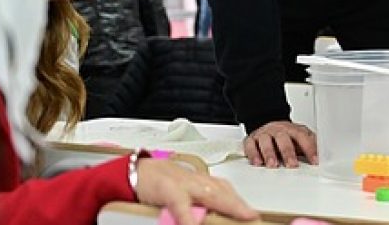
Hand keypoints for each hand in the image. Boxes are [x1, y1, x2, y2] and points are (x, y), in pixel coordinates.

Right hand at [133, 158, 258, 224]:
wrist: (135, 170)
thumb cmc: (159, 184)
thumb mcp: (183, 196)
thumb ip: (199, 205)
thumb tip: (212, 216)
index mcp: (201, 183)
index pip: (226, 192)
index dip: (240, 204)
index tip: (252, 215)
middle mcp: (197, 181)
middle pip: (224, 193)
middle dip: (240, 206)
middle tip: (253, 217)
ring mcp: (184, 183)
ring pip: (211, 195)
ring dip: (227, 207)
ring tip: (240, 218)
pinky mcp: (167, 188)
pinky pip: (182, 205)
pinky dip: (190, 217)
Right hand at [242, 120, 316, 167]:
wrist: (266, 122)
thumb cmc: (286, 135)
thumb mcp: (300, 137)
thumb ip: (311, 144)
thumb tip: (326, 154)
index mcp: (292, 130)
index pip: (302, 137)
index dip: (309, 148)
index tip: (314, 161)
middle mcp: (278, 130)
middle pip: (283, 139)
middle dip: (288, 152)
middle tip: (292, 165)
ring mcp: (264, 134)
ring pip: (266, 141)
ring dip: (269, 154)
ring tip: (273, 165)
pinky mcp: (251, 140)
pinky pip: (251, 145)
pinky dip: (253, 154)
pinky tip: (257, 162)